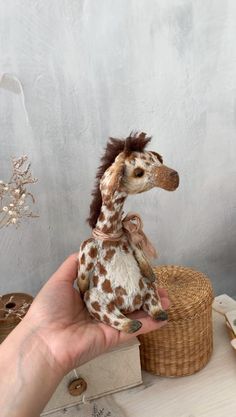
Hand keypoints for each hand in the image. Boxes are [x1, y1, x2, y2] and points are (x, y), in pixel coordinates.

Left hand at [27, 254, 169, 374]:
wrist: (43, 341)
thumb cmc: (49, 308)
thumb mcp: (60, 279)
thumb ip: (74, 264)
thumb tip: (89, 248)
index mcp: (89, 296)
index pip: (113, 283)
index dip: (126, 275)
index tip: (140, 266)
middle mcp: (101, 309)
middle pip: (128, 298)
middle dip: (144, 291)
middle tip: (158, 284)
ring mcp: (109, 323)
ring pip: (136, 313)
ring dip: (152, 306)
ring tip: (168, 299)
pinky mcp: (114, 337)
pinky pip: (135, 329)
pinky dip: (151, 324)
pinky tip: (164, 316)